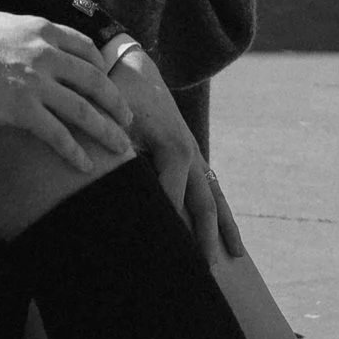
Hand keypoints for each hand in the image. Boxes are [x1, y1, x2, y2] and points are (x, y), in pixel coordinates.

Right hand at [0, 11, 132, 172]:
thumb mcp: (5, 24)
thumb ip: (29, 35)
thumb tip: (36, 44)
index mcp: (44, 31)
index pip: (87, 49)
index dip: (103, 69)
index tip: (108, 85)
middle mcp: (47, 54)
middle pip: (95, 81)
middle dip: (116, 104)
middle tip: (128, 121)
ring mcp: (36, 82)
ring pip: (85, 110)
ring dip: (107, 131)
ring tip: (121, 149)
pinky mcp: (22, 108)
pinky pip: (57, 134)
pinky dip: (75, 151)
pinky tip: (85, 165)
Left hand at [107, 46, 239, 262]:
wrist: (132, 67)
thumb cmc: (117, 94)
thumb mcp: (112, 118)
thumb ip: (112, 148)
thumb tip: (103, 177)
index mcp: (174, 148)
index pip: (172, 198)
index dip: (167, 228)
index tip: (163, 258)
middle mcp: (191, 154)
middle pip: (202, 204)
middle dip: (203, 239)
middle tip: (205, 272)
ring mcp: (195, 155)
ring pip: (213, 198)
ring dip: (223, 229)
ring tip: (235, 258)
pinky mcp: (192, 156)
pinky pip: (210, 188)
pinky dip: (219, 212)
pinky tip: (228, 235)